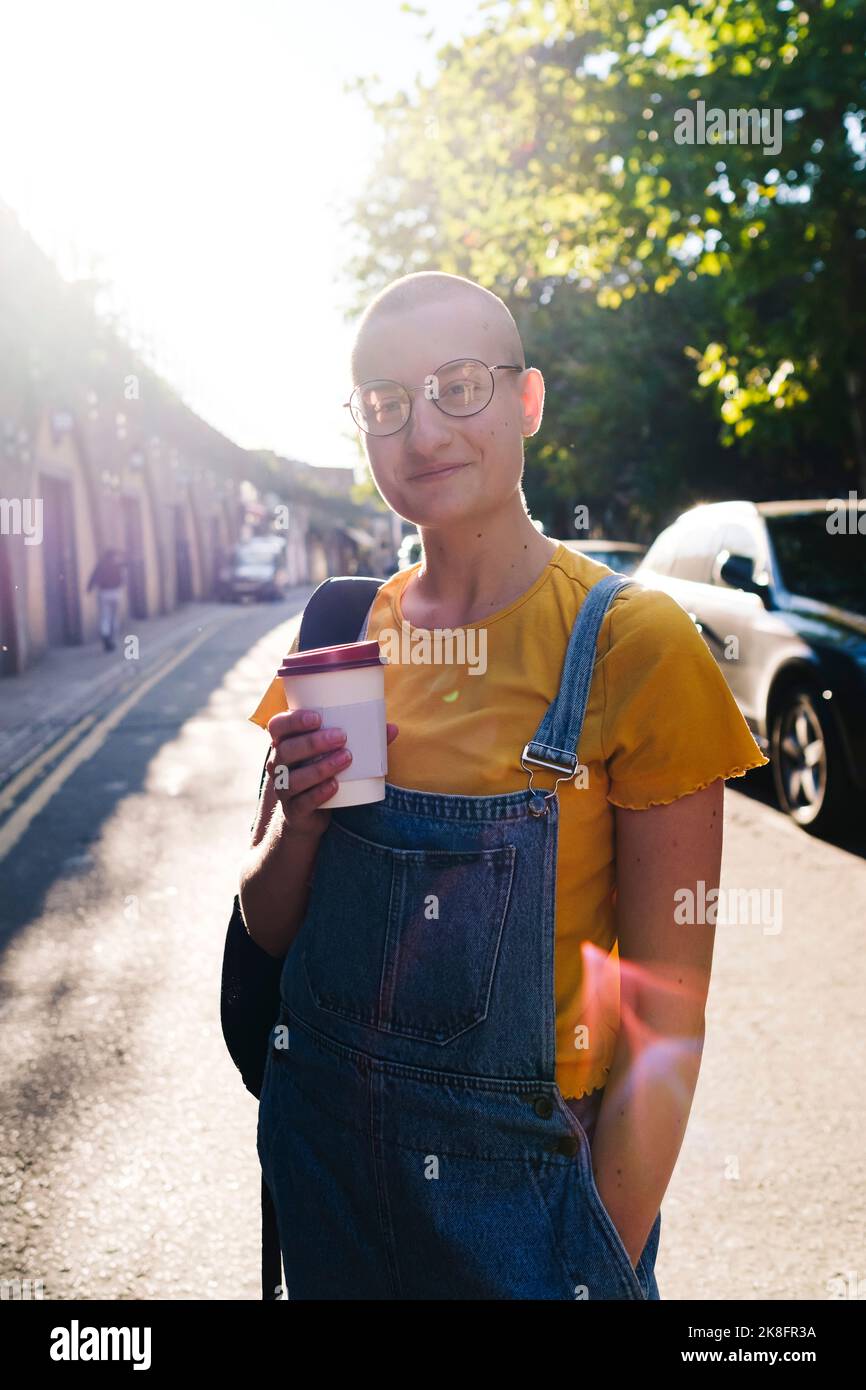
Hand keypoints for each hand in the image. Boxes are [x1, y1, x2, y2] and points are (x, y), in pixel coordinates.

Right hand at [266, 708, 398, 838]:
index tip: (317, 717)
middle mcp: (278, 765)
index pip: (277, 726)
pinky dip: (319, 793)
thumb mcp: (333, 755)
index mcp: (284, 744)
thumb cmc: (321, 773)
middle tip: (341, 737)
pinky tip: (335, 786)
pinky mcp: (294, 810)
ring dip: (321, 767)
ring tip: (346, 758)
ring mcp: (284, 789)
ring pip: (294, 778)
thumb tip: (392, 728)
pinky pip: (302, 802)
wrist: (307, 815)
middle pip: (287, 750)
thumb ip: (361, 741)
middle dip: (313, 742)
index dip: (293, 720)